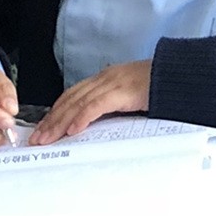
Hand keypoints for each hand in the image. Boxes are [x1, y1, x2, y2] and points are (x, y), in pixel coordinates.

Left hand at [28, 60, 151, 144]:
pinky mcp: (123, 91)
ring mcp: (112, 83)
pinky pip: (97, 105)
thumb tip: (96, 125)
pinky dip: (82, 117)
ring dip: (60, 122)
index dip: (56, 111)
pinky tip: (72, 129)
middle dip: (51, 119)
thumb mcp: (130, 97)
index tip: (43, 128)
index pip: (72, 95)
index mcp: (105, 79)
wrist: (178, 76)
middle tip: (37, 138)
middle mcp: (104, 78)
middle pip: (70, 99)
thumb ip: (113, 106)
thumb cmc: (158, 88)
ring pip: (78, 103)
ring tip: (48, 138)